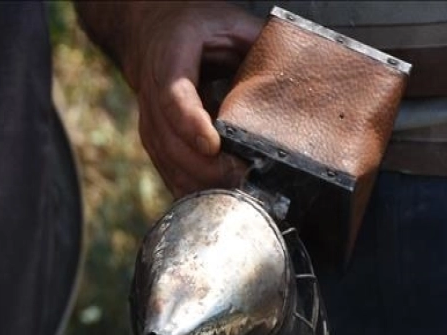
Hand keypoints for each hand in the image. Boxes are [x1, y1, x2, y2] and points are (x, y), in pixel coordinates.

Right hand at [111, 2, 261, 196]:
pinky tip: (215, 200)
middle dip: (204, 167)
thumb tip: (296, 64)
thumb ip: (255, 42)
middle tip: (240, 176)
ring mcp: (150, 126)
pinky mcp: (156, 144)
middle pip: (170, 143)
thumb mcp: (224, 22)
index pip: (174, 100)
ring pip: (168, 163)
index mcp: (169, 65)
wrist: (150, 38)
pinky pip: (169, 172)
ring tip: (234, 193)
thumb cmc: (190, 29)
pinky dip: (190, 189)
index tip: (212, 145)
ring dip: (199, 183)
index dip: (191, 125)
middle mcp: (152, 100)